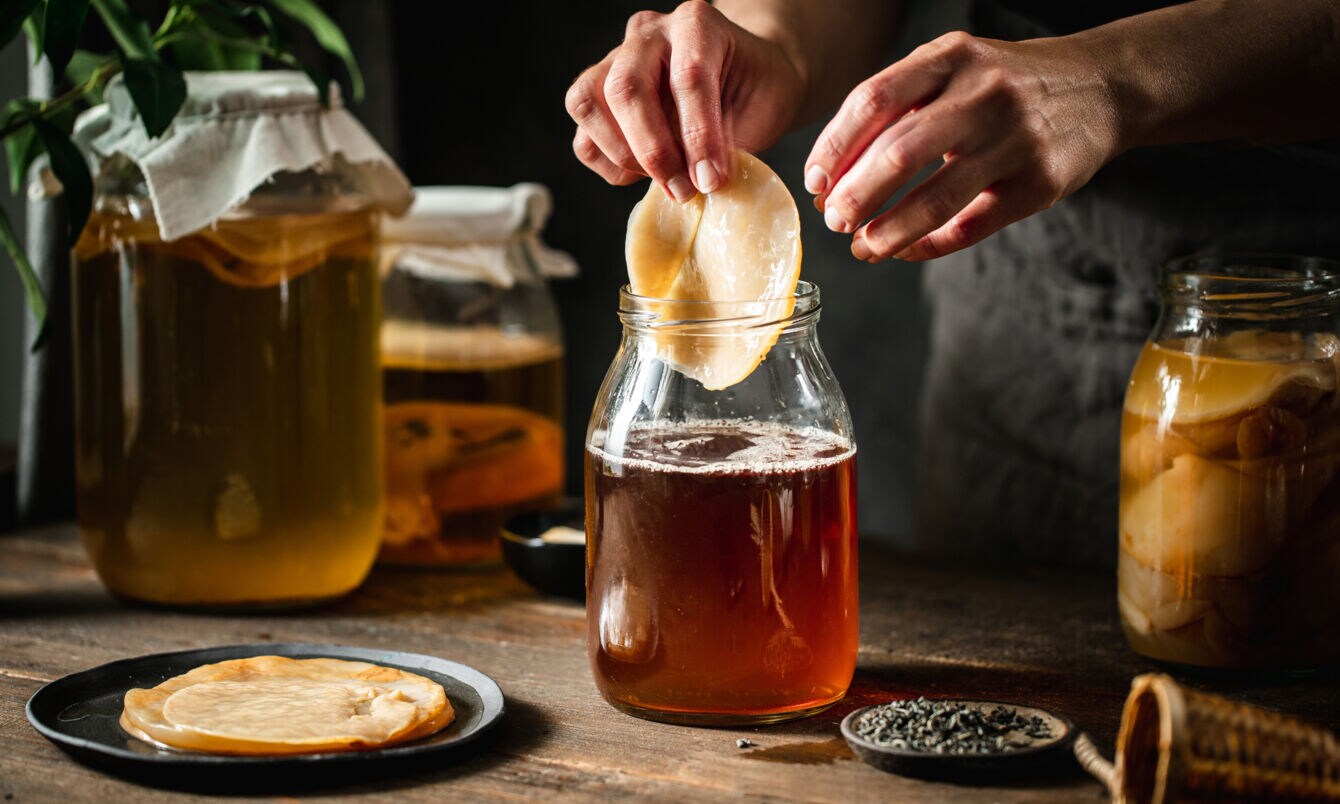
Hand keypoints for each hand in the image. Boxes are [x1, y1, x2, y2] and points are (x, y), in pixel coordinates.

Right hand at [565, 1, 804, 200]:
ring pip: (586, 103)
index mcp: (696, 23)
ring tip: (665, 180)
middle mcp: (648, 35)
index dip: (698, 136)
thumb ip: (732, 139)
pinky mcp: (597, 97)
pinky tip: (646, 175)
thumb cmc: (756, 93)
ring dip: (623, 155)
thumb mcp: (764, 109)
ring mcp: (614, 62)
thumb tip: (701, 182)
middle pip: (625, 87)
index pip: (688, 77)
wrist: (746, 80)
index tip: (711, 180)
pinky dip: (610, 165)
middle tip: (682, 188)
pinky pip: (583, 138)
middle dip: (652, 149)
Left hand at [804, 31, 1121, 261]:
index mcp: (951, 56)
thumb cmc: (1005, 84)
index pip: (873, 100)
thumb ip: (899, 106)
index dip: (834, 147)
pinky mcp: (1040, 182)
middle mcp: (984, 92)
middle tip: (834, 221)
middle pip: (900, 151)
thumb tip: (832, 172)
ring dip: (889, 232)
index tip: (814, 181)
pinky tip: (906, 251)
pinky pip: (973, 225)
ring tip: (863, 248)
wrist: (1103, 86)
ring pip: (937, 198)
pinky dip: (931, 244)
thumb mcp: (954, 68)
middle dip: (856, 195)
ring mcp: (1016, 139)